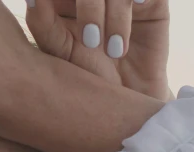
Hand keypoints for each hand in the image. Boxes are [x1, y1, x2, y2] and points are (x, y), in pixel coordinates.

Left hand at [26, 0, 172, 100]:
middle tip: (91, 41)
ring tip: (115, 51)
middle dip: (89, 7)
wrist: (130, 99)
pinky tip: (137, 9)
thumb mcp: (61, 53)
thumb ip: (42, 22)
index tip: (63, 16)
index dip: (57, 0)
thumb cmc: (90, 78)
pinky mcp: (151, 1)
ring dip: (116, 16)